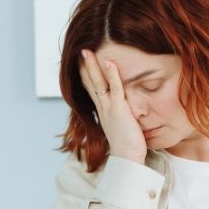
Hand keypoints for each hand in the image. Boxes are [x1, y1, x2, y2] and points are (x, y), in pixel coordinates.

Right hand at [79, 49, 146, 163]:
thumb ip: (119, 116)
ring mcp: (109, 108)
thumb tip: (122, 112)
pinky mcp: (119, 110)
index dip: (86, 75)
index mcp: (102, 111)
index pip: (91, 90)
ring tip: (87, 50)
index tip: (82, 63)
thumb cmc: (127, 145)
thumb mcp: (120, 127)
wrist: (128, 158)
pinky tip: (108, 61)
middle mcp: (102, 108)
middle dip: (84, 66)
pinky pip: (115, 88)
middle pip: (90, 83)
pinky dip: (112, 74)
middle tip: (81, 50)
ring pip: (98, 83)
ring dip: (92, 65)